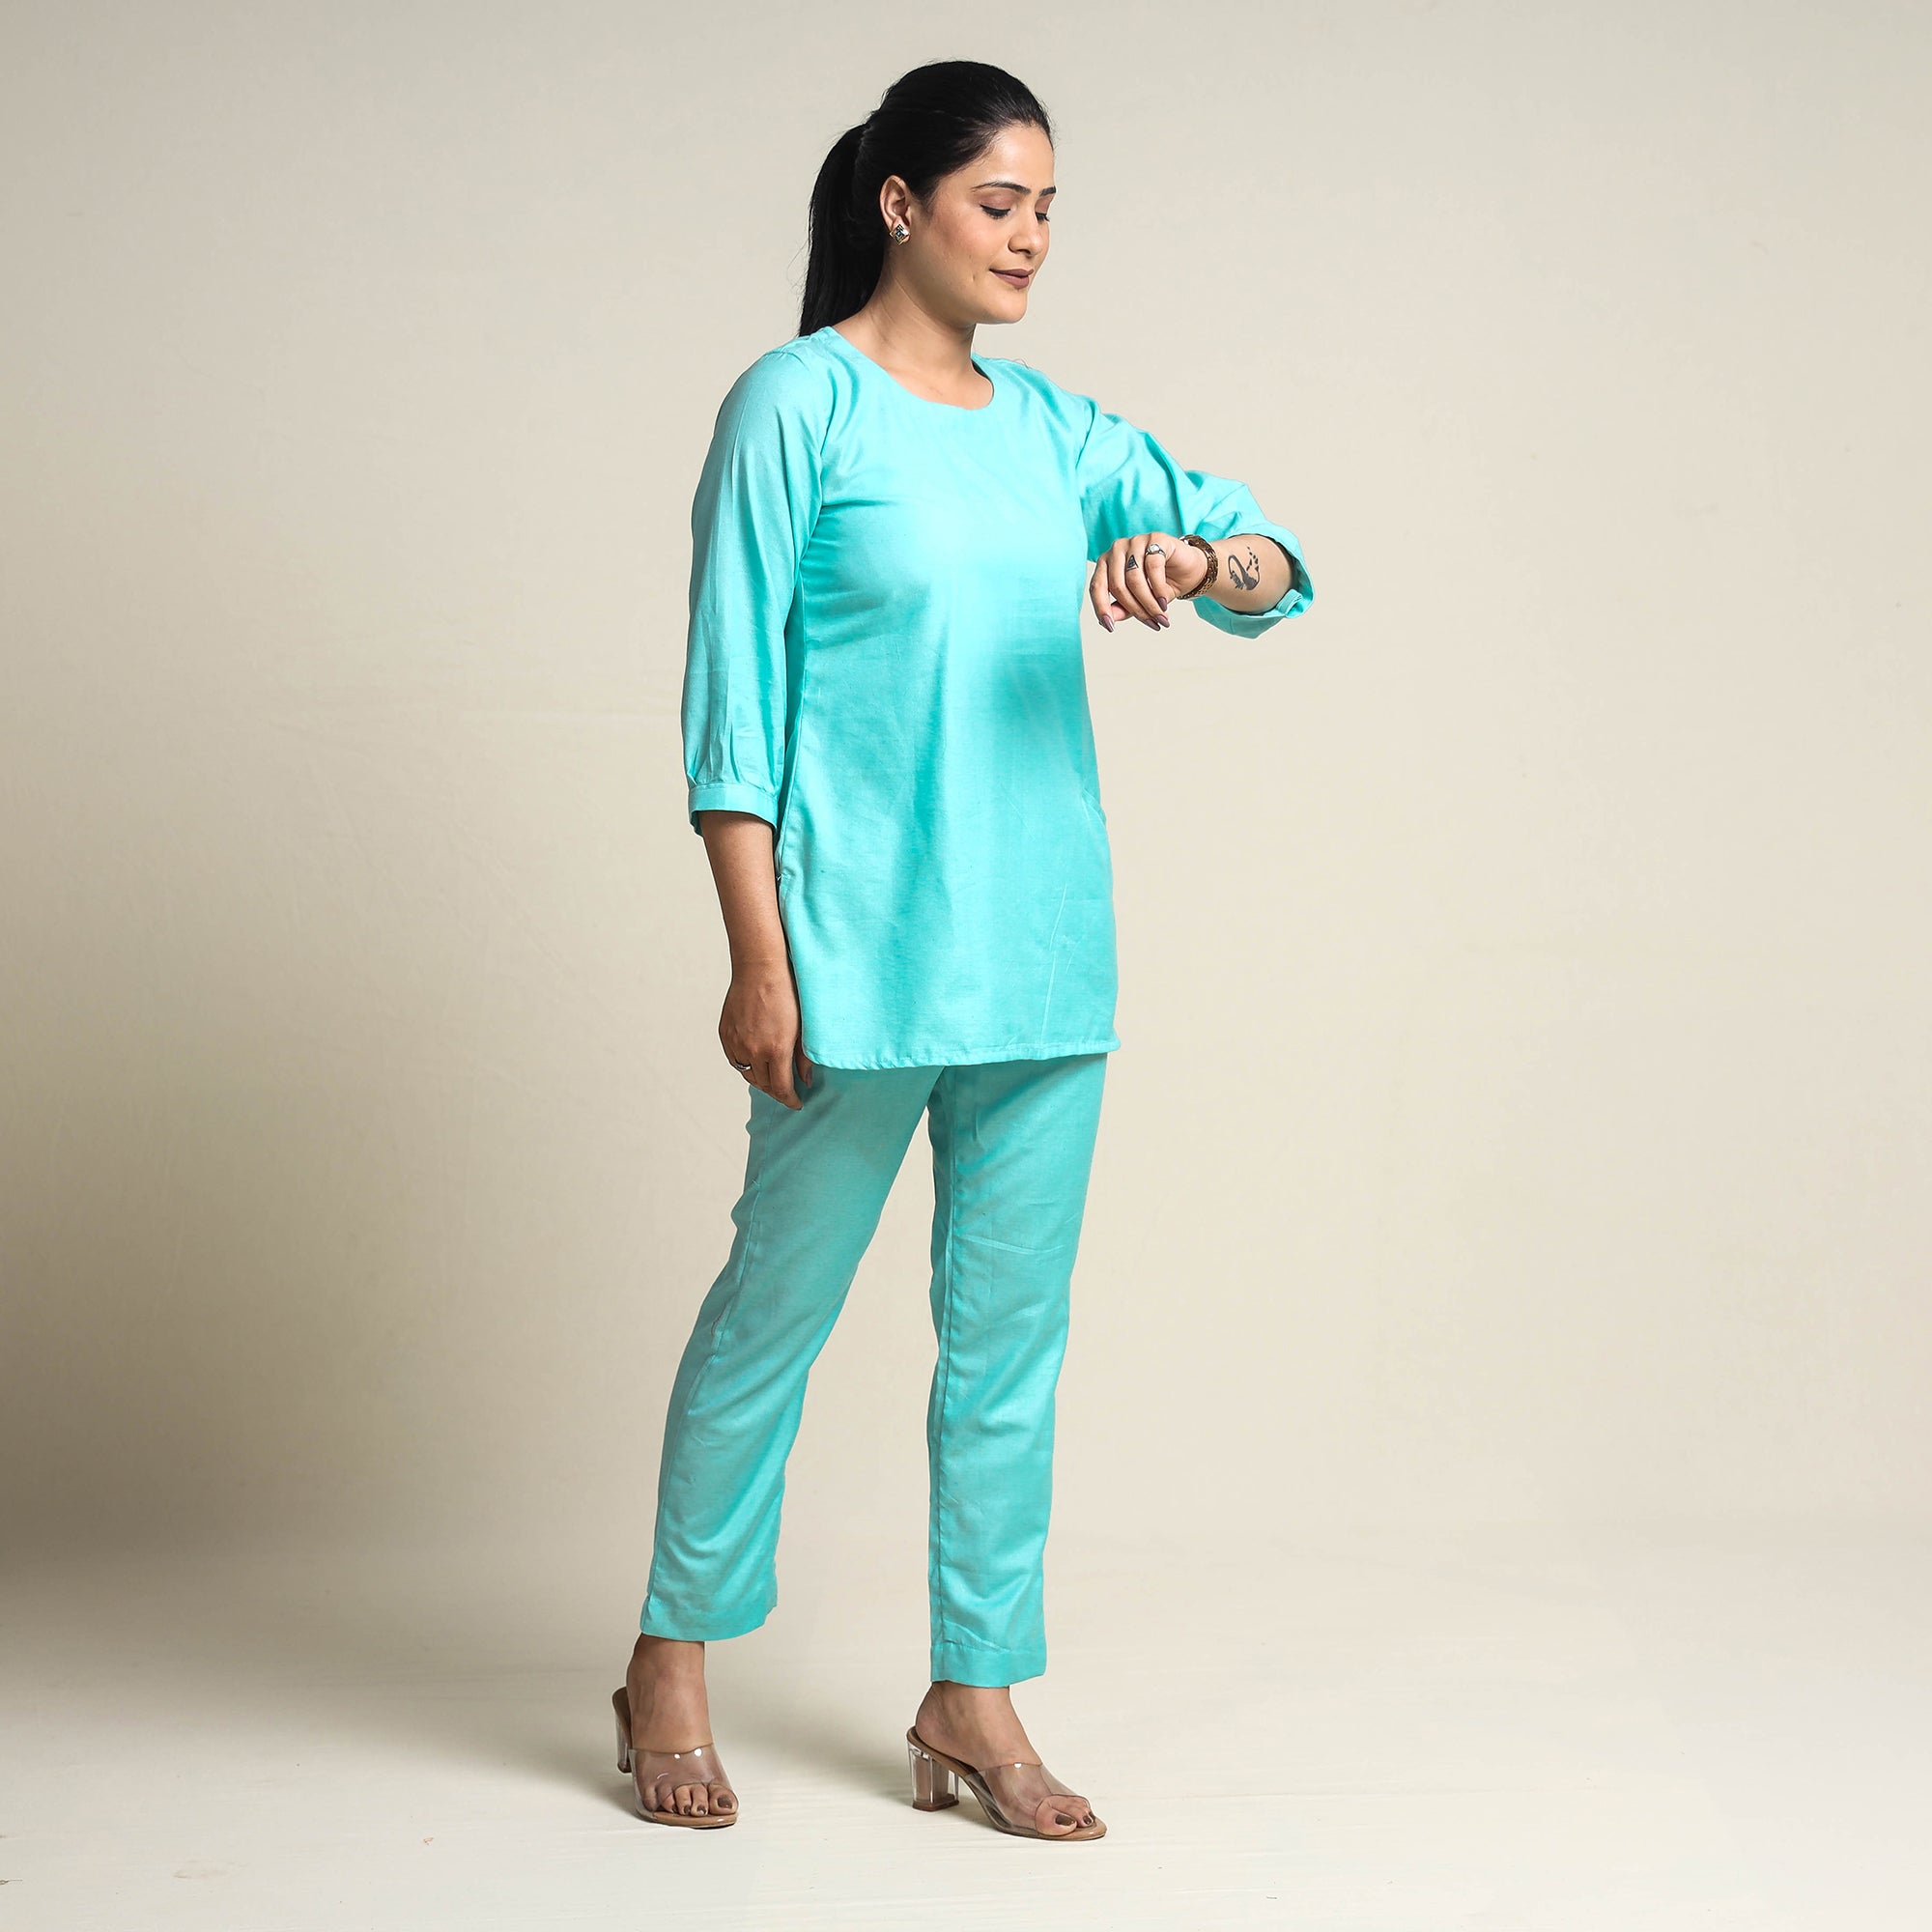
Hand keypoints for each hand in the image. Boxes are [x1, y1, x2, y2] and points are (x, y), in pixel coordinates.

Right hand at [720, 963, 814, 1107]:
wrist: (760, 968)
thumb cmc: (786, 992)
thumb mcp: (803, 1027)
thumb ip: (804, 1057)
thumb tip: (806, 1079)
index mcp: (775, 1050)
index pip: (781, 1088)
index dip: (790, 1100)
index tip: (796, 1103)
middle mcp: (753, 1050)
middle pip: (763, 1085)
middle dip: (776, 1091)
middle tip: (786, 1090)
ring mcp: (736, 1042)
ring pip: (747, 1074)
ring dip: (760, 1080)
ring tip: (772, 1077)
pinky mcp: (725, 1034)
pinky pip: (735, 1059)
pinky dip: (745, 1065)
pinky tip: (755, 1061)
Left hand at [1088, 530, 1205, 631]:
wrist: (1189, 570)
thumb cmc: (1160, 585)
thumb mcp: (1139, 600)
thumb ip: (1121, 608)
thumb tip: (1108, 620)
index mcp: (1106, 563)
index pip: (1096, 586)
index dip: (1101, 608)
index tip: (1109, 627)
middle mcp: (1117, 549)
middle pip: (1118, 586)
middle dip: (1135, 609)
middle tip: (1152, 623)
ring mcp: (1135, 542)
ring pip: (1134, 579)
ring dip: (1148, 603)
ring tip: (1160, 616)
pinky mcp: (1155, 539)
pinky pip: (1152, 568)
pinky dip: (1158, 589)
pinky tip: (1164, 602)